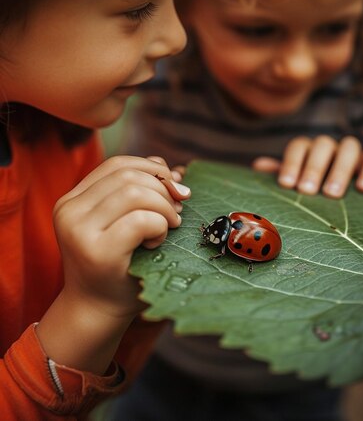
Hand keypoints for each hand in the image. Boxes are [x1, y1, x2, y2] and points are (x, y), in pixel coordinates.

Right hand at [53, 155, 190, 316]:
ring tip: (169, 226)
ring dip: (163, 207)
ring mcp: (80, 230)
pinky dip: (159, 225)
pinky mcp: (97, 251)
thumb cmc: (118, 265)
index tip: (174, 187)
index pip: (117, 165)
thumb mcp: (123, 221)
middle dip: (162, 188)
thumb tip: (174, 171)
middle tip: (177, 212)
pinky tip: (158, 242)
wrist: (97, 312)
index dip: (151, 168)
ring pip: (135, 192)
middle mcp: (69, 211)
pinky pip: (141, 220)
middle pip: (128, 175)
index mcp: (72, 200)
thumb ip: (140, 191)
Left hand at [252, 136, 362, 197]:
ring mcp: (348, 152)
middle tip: (307, 191)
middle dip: (314, 168)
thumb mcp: (291, 183)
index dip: (292, 163)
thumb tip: (258, 166)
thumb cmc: (306, 191)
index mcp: (306, 149)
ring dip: (340, 169)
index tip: (287, 185)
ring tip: (332, 194)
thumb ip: (277, 174)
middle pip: (322, 145)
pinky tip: (361, 188)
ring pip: (349, 146)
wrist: (331, 198)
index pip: (298, 145)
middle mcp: (327, 146)